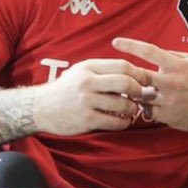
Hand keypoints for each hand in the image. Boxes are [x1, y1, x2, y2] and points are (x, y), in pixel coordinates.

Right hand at [37, 57, 158, 134]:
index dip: (139, 73)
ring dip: (132, 108)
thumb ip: (104, 70)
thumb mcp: (81, 71)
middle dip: (139, 90)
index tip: (147, 80)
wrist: (41, 108)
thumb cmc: (66, 89)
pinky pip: (114, 121)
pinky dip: (124, 122)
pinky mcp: (86, 119)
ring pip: (122, 104)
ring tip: (132, 109)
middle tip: (142, 96)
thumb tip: (134, 72)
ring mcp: (86, 101)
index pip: (123, 66)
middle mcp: (87, 82)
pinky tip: (124, 120)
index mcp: (89, 67)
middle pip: (125, 83)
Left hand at [112, 37, 187, 130]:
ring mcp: (169, 101)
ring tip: (135, 91)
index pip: (149, 52)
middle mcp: (171, 83)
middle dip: (125, 75)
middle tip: (117, 74)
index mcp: (176, 66)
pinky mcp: (168, 116)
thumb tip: (150, 53)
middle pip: (139, 76)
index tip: (116, 42)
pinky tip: (150, 104)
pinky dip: (146, 107)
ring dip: (136, 93)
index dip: (131, 46)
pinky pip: (148, 111)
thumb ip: (170, 56)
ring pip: (140, 96)